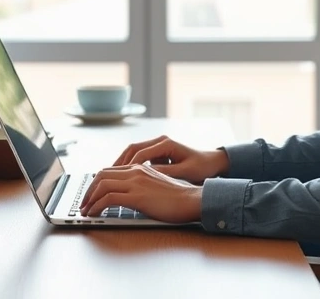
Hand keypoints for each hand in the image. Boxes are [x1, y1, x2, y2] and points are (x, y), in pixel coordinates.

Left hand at [79, 164, 202, 222]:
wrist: (191, 201)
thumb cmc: (176, 198)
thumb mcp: (154, 185)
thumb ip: (140, 185)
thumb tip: (125, 195)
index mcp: (139, 167)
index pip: (109, 170)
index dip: (96, 182)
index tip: (90, 194)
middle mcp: (135, 171)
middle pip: (101, 175)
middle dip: (88, 190)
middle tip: (83, 203)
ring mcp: (136, 182)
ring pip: (102, 185)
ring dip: (89, 199)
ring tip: (85, 211)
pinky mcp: (137, 196)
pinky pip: (109, 198)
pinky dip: (97, 206)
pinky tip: (95, 213)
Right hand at [112, 135, 228, 183]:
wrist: (213, 162)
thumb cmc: (201, 167)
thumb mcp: (184, 172)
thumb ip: (165, 173)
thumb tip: (144, 176)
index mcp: (166, 144)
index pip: (140, 153)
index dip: (128, 167)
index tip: (119, 179)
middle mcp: (160, 141)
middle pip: (132, 149)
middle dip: (119, 163)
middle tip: (107, 177)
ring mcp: (158, 145)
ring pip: (133, 151)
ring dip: (121, 164)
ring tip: (110, 177)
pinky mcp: (158, 152)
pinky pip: (138, 156)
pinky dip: (129, 165)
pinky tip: (122, 177)